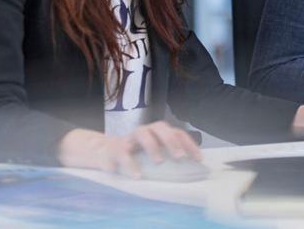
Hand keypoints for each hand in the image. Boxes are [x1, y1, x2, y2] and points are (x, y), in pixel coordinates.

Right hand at [56, 120, 200, 176]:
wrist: (104, 152)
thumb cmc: (135, 155)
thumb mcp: (153, 155)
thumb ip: (168, 158)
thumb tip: (191, 169)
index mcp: (158, 133)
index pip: (177, 133)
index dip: (189, 144)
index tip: (198, 160)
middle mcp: (145, 131)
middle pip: (160, 127)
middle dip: (172, 141)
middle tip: (180, 157)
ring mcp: (129, 138)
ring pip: (141, 133)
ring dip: (152, 146)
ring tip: (159, 162)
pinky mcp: (114, 148)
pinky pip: (121, 152)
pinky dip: (129, 163)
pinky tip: (137, 175)